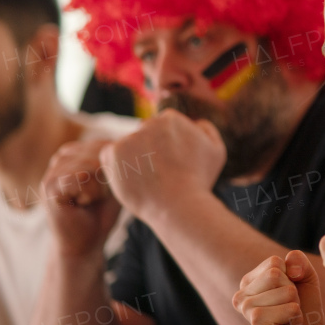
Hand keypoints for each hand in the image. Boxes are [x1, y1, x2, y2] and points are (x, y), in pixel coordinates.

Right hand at [42, 138, 122, 258]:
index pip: (107, 144)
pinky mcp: (49, 185)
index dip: (115, 169)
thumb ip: (119, 160)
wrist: (85, 244)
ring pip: (92, 165)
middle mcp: (63, 156)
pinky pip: (81, 178)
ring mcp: (53, 170)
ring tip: (88, 201)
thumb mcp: (116, 181)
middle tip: (96, 198)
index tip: (106, 190)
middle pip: (101, 152)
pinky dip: (90, 194)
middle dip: (107, 178)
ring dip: (99, 188)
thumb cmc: (102, 213)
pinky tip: (82, 204)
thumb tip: (133, 140)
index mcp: (78, 151)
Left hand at [101, 110, 225, 221]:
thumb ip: (206, 129)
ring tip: (147, 181)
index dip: (166, 148)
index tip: (172, 165)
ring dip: (133, 160)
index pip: (162, 128)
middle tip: (159, 175)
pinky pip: (109, 156)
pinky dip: (116, 167)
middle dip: (148, 151)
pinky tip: (132, 180)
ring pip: (127, 146)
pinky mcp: (113, 153)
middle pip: (143, 135)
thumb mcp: (216, 150)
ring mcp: (129, 137)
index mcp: (171, 118)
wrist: (180, 206)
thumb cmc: (199, 181)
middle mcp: (149, 123)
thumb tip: (195, 122)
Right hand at [234, 251, 324, 324]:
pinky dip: (296, 316)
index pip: (274, 261)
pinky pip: (290, 308)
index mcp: (250, 280)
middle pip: (277, 273)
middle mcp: (242, 293)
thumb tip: (289, 267)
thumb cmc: (305, 310)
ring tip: (287, 318)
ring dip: (295, 305)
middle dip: (292, 291)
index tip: (288, 294)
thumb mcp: (306, 278)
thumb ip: (299, 260)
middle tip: (288, 308)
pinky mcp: (255, 322)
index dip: (291, 276)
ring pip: (286, 290)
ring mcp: (246, 307)